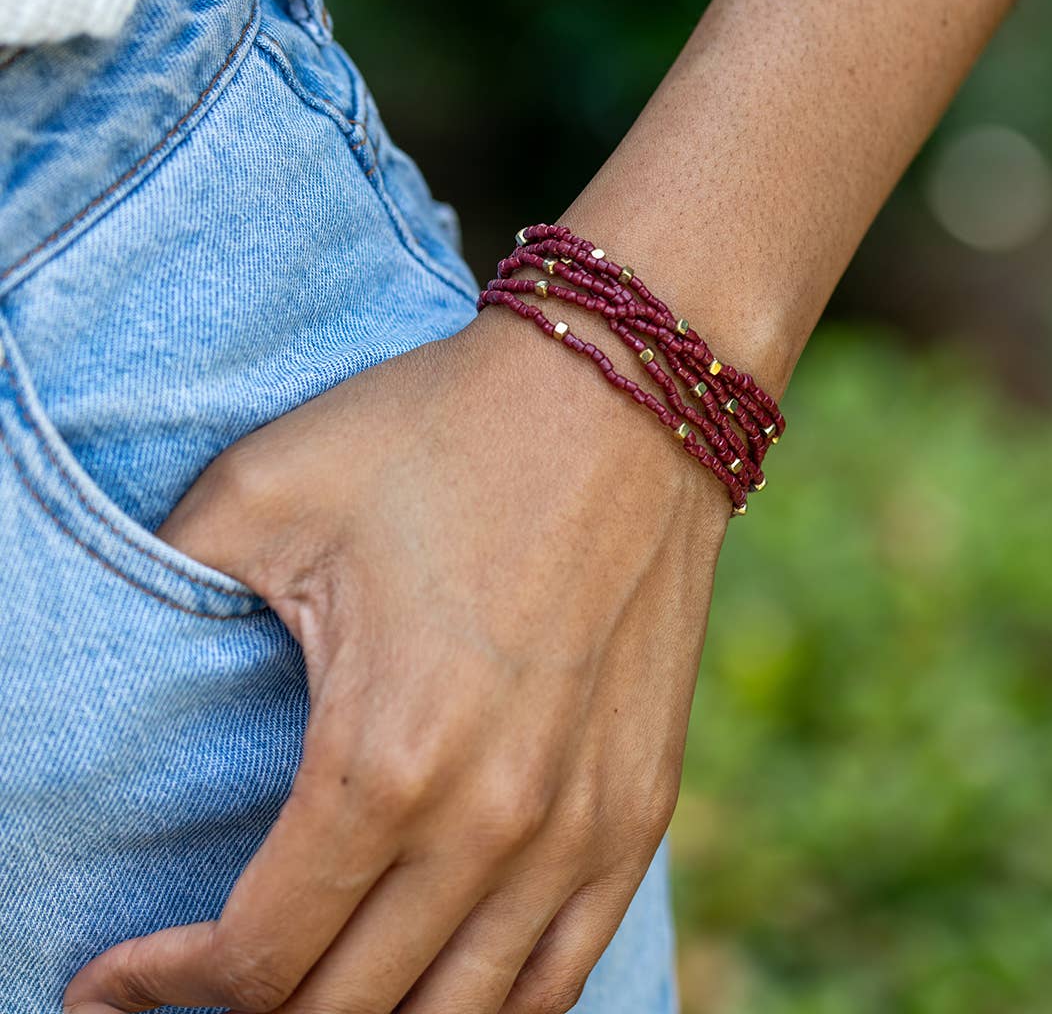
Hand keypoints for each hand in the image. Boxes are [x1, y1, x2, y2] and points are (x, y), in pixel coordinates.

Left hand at [64, 305, 729, 1013]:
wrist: (627, 403)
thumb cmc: (448, 436)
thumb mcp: (267, 489)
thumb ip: (163, 587)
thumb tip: (105, 667)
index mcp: (387, 758)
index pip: (257, 959)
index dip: (164, 988)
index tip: (115, 980)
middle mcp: (494, 824)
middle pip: (350, 1007)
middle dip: (258, 1011)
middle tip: (211, 973)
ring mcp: (582, 827)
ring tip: (316, 983)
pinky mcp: (642, 808)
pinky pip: (560, 974)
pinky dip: (488, 1010)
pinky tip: (438, 986)